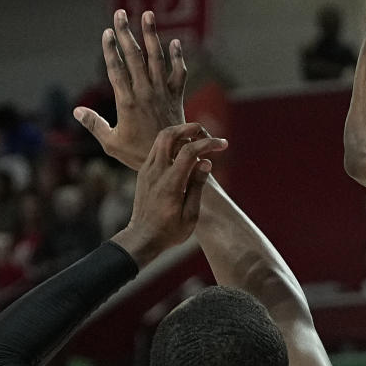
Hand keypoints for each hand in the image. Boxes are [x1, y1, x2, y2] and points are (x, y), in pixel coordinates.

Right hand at [75, 8, 186, 170]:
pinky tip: (174, 42)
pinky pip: (179, 73)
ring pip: (156, 59)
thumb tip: (76, 110)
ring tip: (147, 14)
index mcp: (127, 102)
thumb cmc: (138, 154)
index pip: (116, 69)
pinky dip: (177, 57)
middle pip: (134, 57)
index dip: (111, 49)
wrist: (172, 160)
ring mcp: (162, 93)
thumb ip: (94, 124)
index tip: (106, 32)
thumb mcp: (111, 143)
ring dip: (151, 35)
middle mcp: (145, 93)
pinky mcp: (177, 97)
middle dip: (126, 33)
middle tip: (120, 13)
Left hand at [112, 123, 224, 266]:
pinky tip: (184, 152)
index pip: (189, 151)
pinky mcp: (144, 172)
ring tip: (197, 139)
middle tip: (206, 132)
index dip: (208, 143)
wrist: (142, 238)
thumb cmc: (169, 231)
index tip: (223, 144)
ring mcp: (147, 170)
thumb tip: (206, 163)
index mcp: (170, 183)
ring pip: (161, 138)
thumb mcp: (190, 215)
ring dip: (180, 133)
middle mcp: (156, 172)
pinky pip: (158, 149)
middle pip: (169, 134)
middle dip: (190, 127)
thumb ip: (197, 186)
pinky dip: (172, 143)